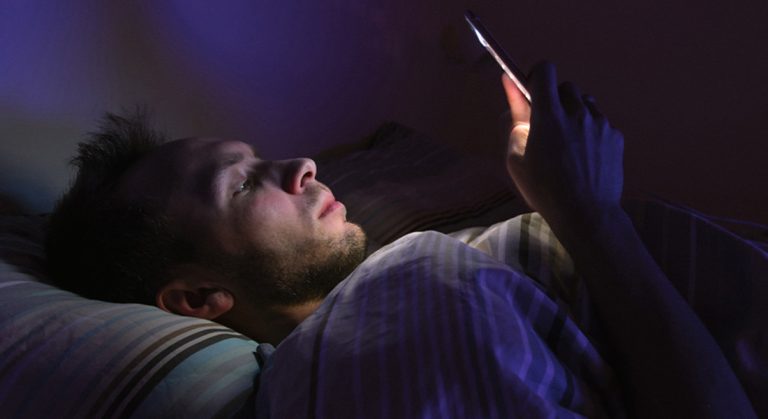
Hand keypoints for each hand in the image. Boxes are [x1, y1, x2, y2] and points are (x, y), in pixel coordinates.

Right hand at [503, 62, 624, 230]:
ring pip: (585, 102)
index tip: (532, 91)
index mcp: (548, 116)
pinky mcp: (616, 135)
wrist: (586, 214)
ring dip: (575, 113)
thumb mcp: (517, 157)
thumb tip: (509, 85)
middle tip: (549, 125)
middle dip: (555, 99)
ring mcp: (600, 123)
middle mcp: (577, 113)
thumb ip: (515, 117)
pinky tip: (585, 155)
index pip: (545, 70)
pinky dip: (591, 130)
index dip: (536, 76)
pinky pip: (600, 121)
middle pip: (566, 86)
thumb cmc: (544, 189)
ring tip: (569, 141)